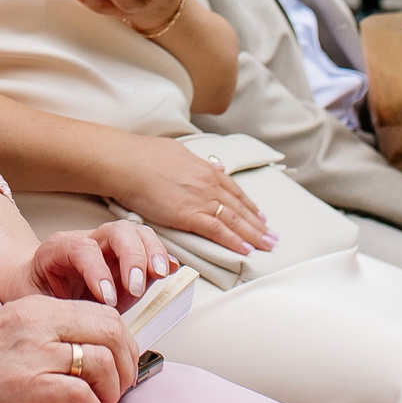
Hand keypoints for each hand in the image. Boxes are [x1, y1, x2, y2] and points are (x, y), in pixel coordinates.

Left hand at [0, 222, 176, 308]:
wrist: (30, 281)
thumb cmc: (32, 294)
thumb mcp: (32, 304)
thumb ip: (51, 313)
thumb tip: (67, 332)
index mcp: (59, 249)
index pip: (82, 249)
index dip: (97, 272)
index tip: (106, 300)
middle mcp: (88, 242)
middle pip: (116, 232)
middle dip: (131, 256)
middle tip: (134, 287)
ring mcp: (109, 248)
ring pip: (136, 234)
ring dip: (151, 253)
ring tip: (159, 275)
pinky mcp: (126, 260)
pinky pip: (148, 249)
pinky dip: (162, 258)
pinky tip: (170, 271)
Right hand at [0, 295, 137, 402]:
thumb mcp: (14, 326)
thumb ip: (49, 331)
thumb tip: (88, 354)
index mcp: (40, 307)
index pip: (104, 313)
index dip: (124, 341)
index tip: (123, 363)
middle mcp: (42, 323)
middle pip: (112, 333)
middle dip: (126, 365)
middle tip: (120, 388)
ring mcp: (35, 352)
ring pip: (101, 363)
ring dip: (110, 392)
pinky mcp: (27, 383)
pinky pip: (79, 394)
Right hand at [101, 132, 274, 254]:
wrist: (128, 163)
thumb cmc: (144, 155)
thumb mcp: (178, 152)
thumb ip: (197, 162)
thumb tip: (214, 165)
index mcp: (205, 169)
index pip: (234, 191)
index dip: (249, 205)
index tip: (260, 216)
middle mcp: (209, 184)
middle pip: (239, 208)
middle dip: (258, 224)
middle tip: (272, 237)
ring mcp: (201, 199)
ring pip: (235, 221)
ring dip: (254, 235)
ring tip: (267, 246)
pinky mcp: (189, 215)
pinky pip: (218, 231)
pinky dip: (234, 242)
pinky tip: (246, 250)